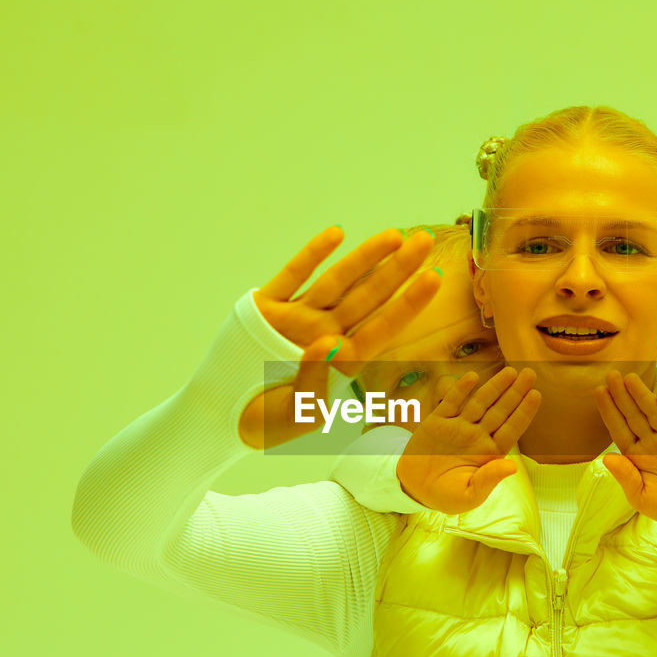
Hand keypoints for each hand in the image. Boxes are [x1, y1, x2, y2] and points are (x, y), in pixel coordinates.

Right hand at [239, 226, 440, 447]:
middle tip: (425, 241)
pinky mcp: (267, 305)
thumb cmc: (269, 422)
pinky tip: (336, 234)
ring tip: (394, 235)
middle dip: (397, 270)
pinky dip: (312, 254)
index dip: (409, 303)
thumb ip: (317, 380)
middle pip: (368, 296)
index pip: (382, 328)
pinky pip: (293, 274)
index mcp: (341, 361)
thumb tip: (329, 343)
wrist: (221, 414)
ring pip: (337, 281)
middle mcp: (325, 333)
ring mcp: (297, 317)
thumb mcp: (300, 412)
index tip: (435, 278)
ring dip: (364, 257)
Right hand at [396, 367, 541, 514]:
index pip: (511, 429)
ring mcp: (458, 426)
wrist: (414, 488)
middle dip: (515, 392)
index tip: (536, 395)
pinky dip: (461, 389)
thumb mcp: (469, 495)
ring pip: (480, 402)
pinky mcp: (438, 421)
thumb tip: (512, 467)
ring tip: (510, 371)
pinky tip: (473, 376)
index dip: (524, 412)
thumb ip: (489, 480)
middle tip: (530, 374)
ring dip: (494, 386)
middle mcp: (477, 436)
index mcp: (489, 453)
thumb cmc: (446, 496)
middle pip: (500, 411)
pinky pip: (452, 402)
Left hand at [595, 370, 656, 521]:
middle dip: (622, 395)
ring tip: (630, 378)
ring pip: (654, 413)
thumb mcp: (642, 497)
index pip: (619, 428)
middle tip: (611, 374)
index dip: (609, 410)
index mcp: (636, 454)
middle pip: (634, 415)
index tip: (599, 391)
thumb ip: (626, 478)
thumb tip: (607, 458)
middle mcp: (652, 442)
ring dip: (643, 396)